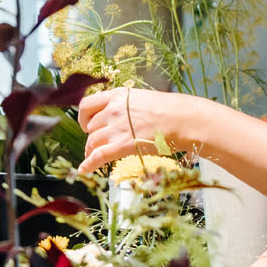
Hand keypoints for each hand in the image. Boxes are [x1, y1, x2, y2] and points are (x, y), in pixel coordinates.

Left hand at [78, 87, 197, 172]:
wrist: (182, 119)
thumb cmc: (169, 110)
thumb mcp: (141, 99)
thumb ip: (125, 106)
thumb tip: (116, 117)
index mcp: (118, 96)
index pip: (87, 105)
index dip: (83, 117)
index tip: (86, 124)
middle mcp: (114, 110)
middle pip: (91, 126)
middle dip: (92, 136)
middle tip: (98, 143)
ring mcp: (117, 128)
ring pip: (92, 141)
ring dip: (91, 150)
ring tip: (93, 156)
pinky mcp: (122, 145)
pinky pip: (98, 155)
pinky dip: (88, 164)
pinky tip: (84, 170)